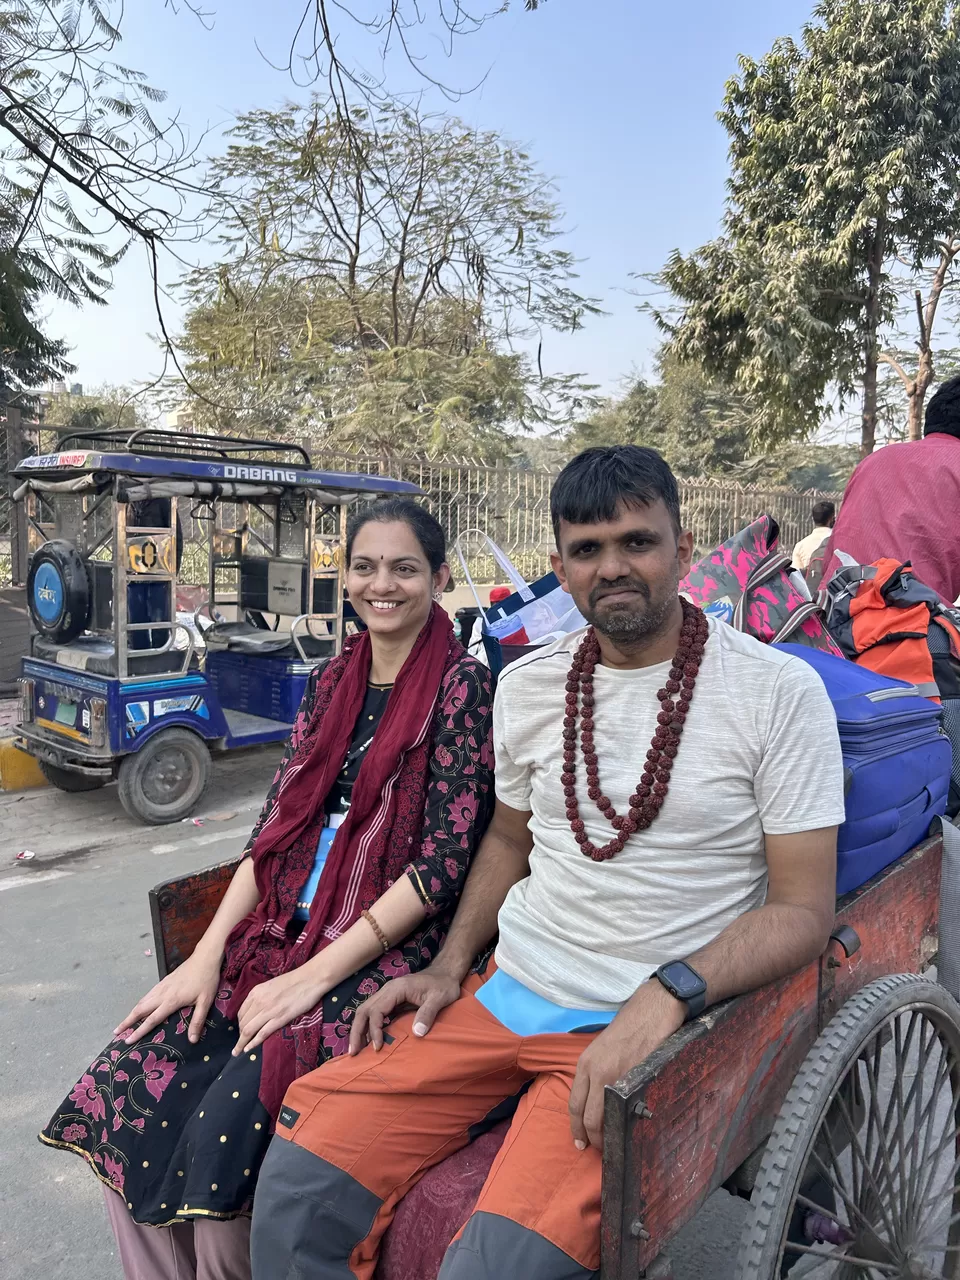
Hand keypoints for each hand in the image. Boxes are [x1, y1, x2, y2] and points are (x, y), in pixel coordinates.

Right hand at [114, 947, 222, 1045]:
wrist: (205, 958)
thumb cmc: (206, 980)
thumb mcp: (205, 1001)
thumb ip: (197, 1021)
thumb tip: (192, 1040)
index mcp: (171, 1001)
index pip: (151, 1020)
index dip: (139, 1031)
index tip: (128, 1041)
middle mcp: (163, 993)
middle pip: (140, 1009)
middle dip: (127, 1021)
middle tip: (116, 1032)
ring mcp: (162, 986)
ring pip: (143, 1000)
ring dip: (132, 1012)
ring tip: (124, 1022)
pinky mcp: (165, 980)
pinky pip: (148, 994)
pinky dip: (140, 1002)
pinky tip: (140, 1006)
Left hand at [234, 967, 326, 1056]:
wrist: (310, 978)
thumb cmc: (293, 980)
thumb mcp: (271, 985)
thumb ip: (261, 996)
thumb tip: (256, 1008)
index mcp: (256, 992)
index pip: (241, 1012)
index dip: (239, 1024)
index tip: (241, 1031)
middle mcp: (259, 1001)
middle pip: (243, 1023)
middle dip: (239, 1035)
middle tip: (240, 1043)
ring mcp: (269, 1010)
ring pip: (248, 1030)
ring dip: (241, 1043)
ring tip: (237, 1052)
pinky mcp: (280, 1018)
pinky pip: (262, 1033)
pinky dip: (253, 1043)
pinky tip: (248, 1049)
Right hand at [348, 967, 461, 1054]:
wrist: (445, 973)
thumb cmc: (443, 985)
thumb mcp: (439, 998)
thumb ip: (428, 1014)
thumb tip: (417, 1033)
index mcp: (397, 989)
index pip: (376, 1010)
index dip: (374, 1030)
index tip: (378, 1047)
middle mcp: (387, 990)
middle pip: (363, 1010)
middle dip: (357, 1032)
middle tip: (353, 1053)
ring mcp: (387, 995)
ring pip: (365, 1011)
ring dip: (359, 1030)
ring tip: (356, 1050)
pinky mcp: (390, 1001)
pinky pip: (374, 1014)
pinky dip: (367, 1027)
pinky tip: (368, 1041)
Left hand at [568, 981, 685, 1151]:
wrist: (651, 1010)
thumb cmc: (628, 1028)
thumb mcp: (601, 1049)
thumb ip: (595, 1073)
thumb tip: (597, 1102)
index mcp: (585, 1064)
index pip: (574, 1105)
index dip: (576, 1128)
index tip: (580, 1142)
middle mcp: (596, 1072)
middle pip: (589, 1117)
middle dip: (592, 1139)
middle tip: (598, 1150)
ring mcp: (617, 1076)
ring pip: (606, 1118)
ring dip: (609, 1136)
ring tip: (614, 1145)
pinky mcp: (637, 1078)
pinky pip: (628, 1109)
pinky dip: (627, 1124)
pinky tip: (631, 1129)